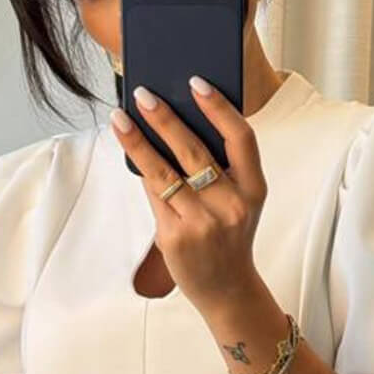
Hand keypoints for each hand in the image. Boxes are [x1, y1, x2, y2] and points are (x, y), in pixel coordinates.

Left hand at [111, 77, 267, 310]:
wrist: (227, 289)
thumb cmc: (228, 236)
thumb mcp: (239, 202)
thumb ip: (220, 169)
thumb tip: (174, 123)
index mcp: (254, 190)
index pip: (241, 139)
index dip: (219, 108)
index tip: (196, 83)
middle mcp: (232, 206)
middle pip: (195, 152)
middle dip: (166, 119)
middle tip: (143, 94)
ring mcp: (204, 224)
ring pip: (165, 173)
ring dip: (139, 142)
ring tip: (120, 119)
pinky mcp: (176, 238)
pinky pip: (155, 197)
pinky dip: (142, 173)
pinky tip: (130, 151)